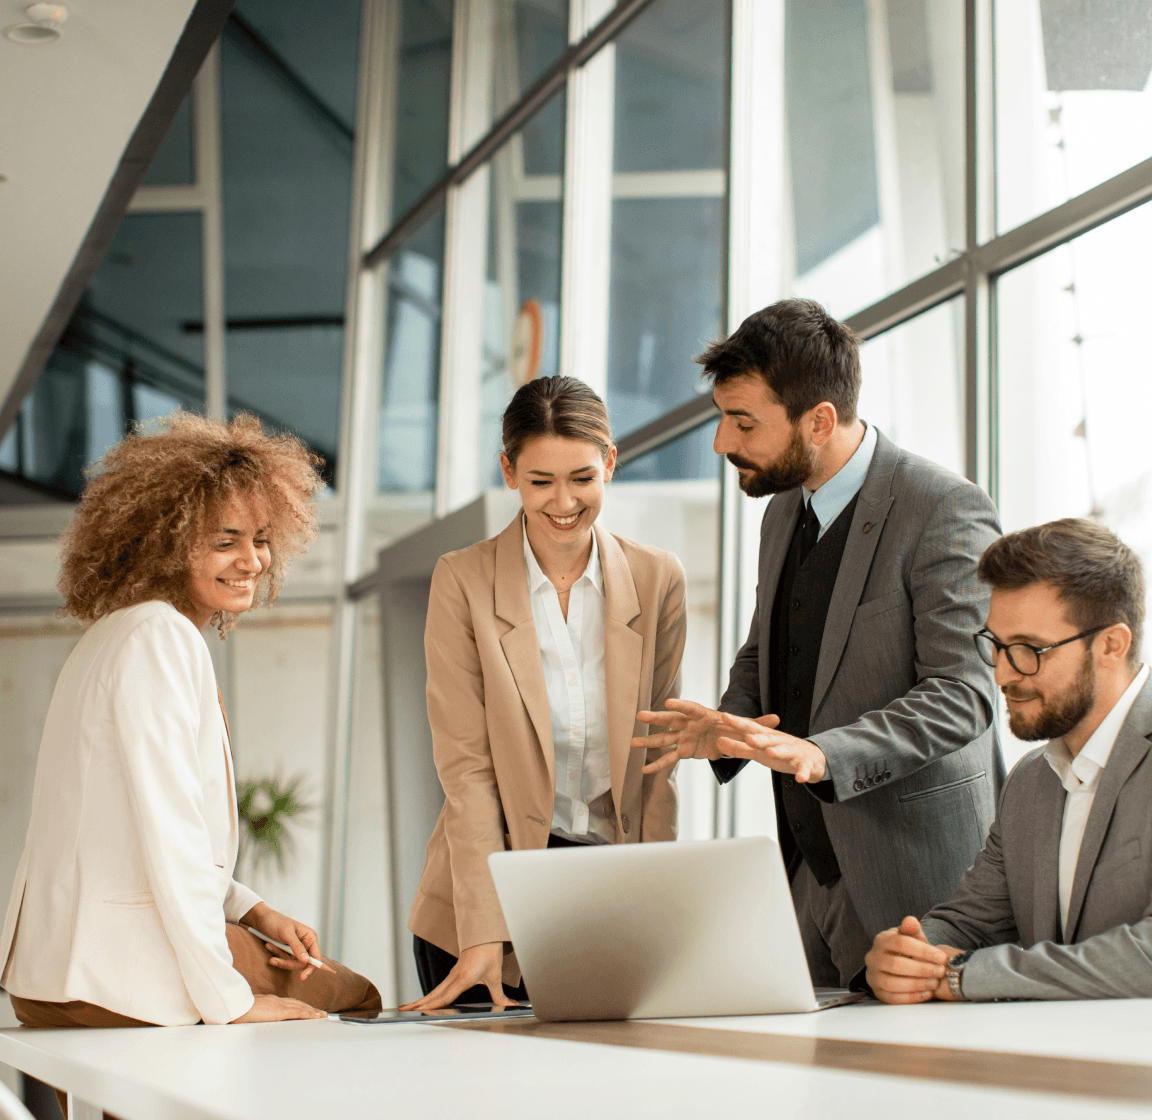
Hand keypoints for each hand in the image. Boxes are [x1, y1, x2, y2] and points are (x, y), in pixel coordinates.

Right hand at [230, 994, 325, 1022]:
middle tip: (319, 1012)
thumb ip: (257, 1013)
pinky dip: (309, 1014)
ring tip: (322, 1015)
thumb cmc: (238, 1011)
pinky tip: (316, 1016)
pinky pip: (298, 1013)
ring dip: (312, 1011)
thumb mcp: (249, 1012)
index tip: (305, 1008)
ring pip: (301, 1007)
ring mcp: (279, 1005)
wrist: (235, 1008)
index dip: (298, 1006)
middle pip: (297, 1004)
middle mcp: (277, 1001)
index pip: (288, 1003)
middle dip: (309, 1008)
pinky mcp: (280, 1012)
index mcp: (270, 1001)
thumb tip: (257, 1018)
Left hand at [241, 902, 331, 982]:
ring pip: (292, 963)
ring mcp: (296, 948)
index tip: (302, 977)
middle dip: (287, 962)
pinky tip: (268, 945)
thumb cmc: (275, 922)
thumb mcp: (286, 934)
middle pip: (302, 963)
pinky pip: (284, 959)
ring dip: (279, 957)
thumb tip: (306, 961)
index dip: (312, 968)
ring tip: (268, 945)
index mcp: (310, 937)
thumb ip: (297, 947)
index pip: (316, 956)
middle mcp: (305, 943)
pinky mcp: (287, 951)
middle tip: (274, 960)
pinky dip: (276, 955)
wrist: (261, 919)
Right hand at [398, 942, 515, 1011]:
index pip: (444, 997)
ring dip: (422, 999)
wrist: (486, 934)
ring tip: (410, 1007)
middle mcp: (454, 977)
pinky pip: (440, 986)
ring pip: (435, 990)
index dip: (432, 1006)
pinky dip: (431, 994)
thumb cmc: (489, 951)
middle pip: (434, 994)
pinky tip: (429, 999)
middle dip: (418, 1003)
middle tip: (403, 1010)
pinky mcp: (455, 972)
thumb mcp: (495, 975)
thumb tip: (509, 1005)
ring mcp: (453, 974)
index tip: (419, 1012)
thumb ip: (500, 994)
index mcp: (463, 978)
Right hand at [632, 699, 780, 773]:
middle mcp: (690, 724)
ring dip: (649, 741)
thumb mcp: (747, 728)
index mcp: (704, 716)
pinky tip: (644, 771)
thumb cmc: (734, 728)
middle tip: (640, 715)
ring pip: (664, 739)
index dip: (681, 705)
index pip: (691, 708)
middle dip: (656, 718)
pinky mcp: (683, 751)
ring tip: (632, 742)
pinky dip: (658, 765)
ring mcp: (684, 737)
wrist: (727, 738)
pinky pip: (669, 759)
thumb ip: (759, 724)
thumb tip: (777, 719)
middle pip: (671, 720)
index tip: (669, 702)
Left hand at [716, 725, 827, 783]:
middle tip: (747, 737)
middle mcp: (780, 741)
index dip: (738, 723)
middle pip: (768, 739)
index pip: (750, 728)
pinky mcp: (805, 764)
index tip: (724, 716)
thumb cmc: (780, 752)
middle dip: (758, 738)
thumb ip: (739, 748)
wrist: (813, 757)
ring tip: (770, 753)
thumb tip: (718, 742)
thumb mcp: (758, 751)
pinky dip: (803, 773)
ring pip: (786, 751)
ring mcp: (794, 752)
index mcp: (767, 737)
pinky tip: (800, 779)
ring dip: (778, 751)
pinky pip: (804, 769)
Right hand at [864, 916, 957, 1003]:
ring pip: (892, 983)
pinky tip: (927, 994)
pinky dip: (911, 997)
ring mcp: (873, 976)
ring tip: (935, 983)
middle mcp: (873, 958)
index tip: (942, 957)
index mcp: (881, 940)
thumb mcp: (910, 937)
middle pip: (896, 965)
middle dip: (922, 969)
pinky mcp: (878, 992)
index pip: (901, 944)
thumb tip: (911, 920)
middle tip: (941, 971)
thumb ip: (912, 929)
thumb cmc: (907, 949)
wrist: (896, 963)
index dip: (924, 951)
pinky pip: (893, 999)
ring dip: (917, 985)